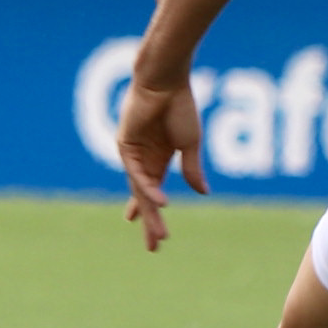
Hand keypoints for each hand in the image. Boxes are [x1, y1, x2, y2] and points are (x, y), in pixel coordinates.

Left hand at [116, 63, 206, 247]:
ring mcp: (132, 152)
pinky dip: (149, 189)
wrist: (167, 81)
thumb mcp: (190, 144)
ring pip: (140, 190)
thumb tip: (203, 193)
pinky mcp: (125, 145)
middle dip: (151, 221)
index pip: (152, 189)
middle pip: (144, 195)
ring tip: (160, 235)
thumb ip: (192, 169)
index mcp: (158, 155)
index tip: (153, 233)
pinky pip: (137, 174)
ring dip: (150, 212)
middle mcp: (143, 156)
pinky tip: (161, 202)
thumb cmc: (180, 106)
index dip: (152, 211)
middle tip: (156, 246)